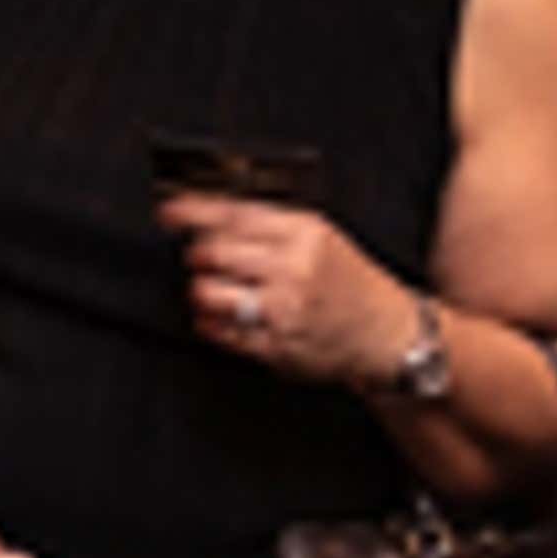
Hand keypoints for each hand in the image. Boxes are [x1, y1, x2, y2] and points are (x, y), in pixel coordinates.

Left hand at [160, 189, 414, 389]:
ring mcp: (283, 310)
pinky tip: (221, 317)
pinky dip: (210, 323)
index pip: (234, 215)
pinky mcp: (275, 346)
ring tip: (214, 290)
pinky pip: (220, 332)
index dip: (192, 211)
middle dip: (198, 255)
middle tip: (201, 257)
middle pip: (214, 252)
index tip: (169, 212)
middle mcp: (293, 270)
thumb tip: (214, 217)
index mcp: (306, 234)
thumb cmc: (352, 283)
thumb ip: (272, 226)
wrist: (387, 333)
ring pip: (208, 293)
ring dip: (201, 291)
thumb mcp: (323, 237)